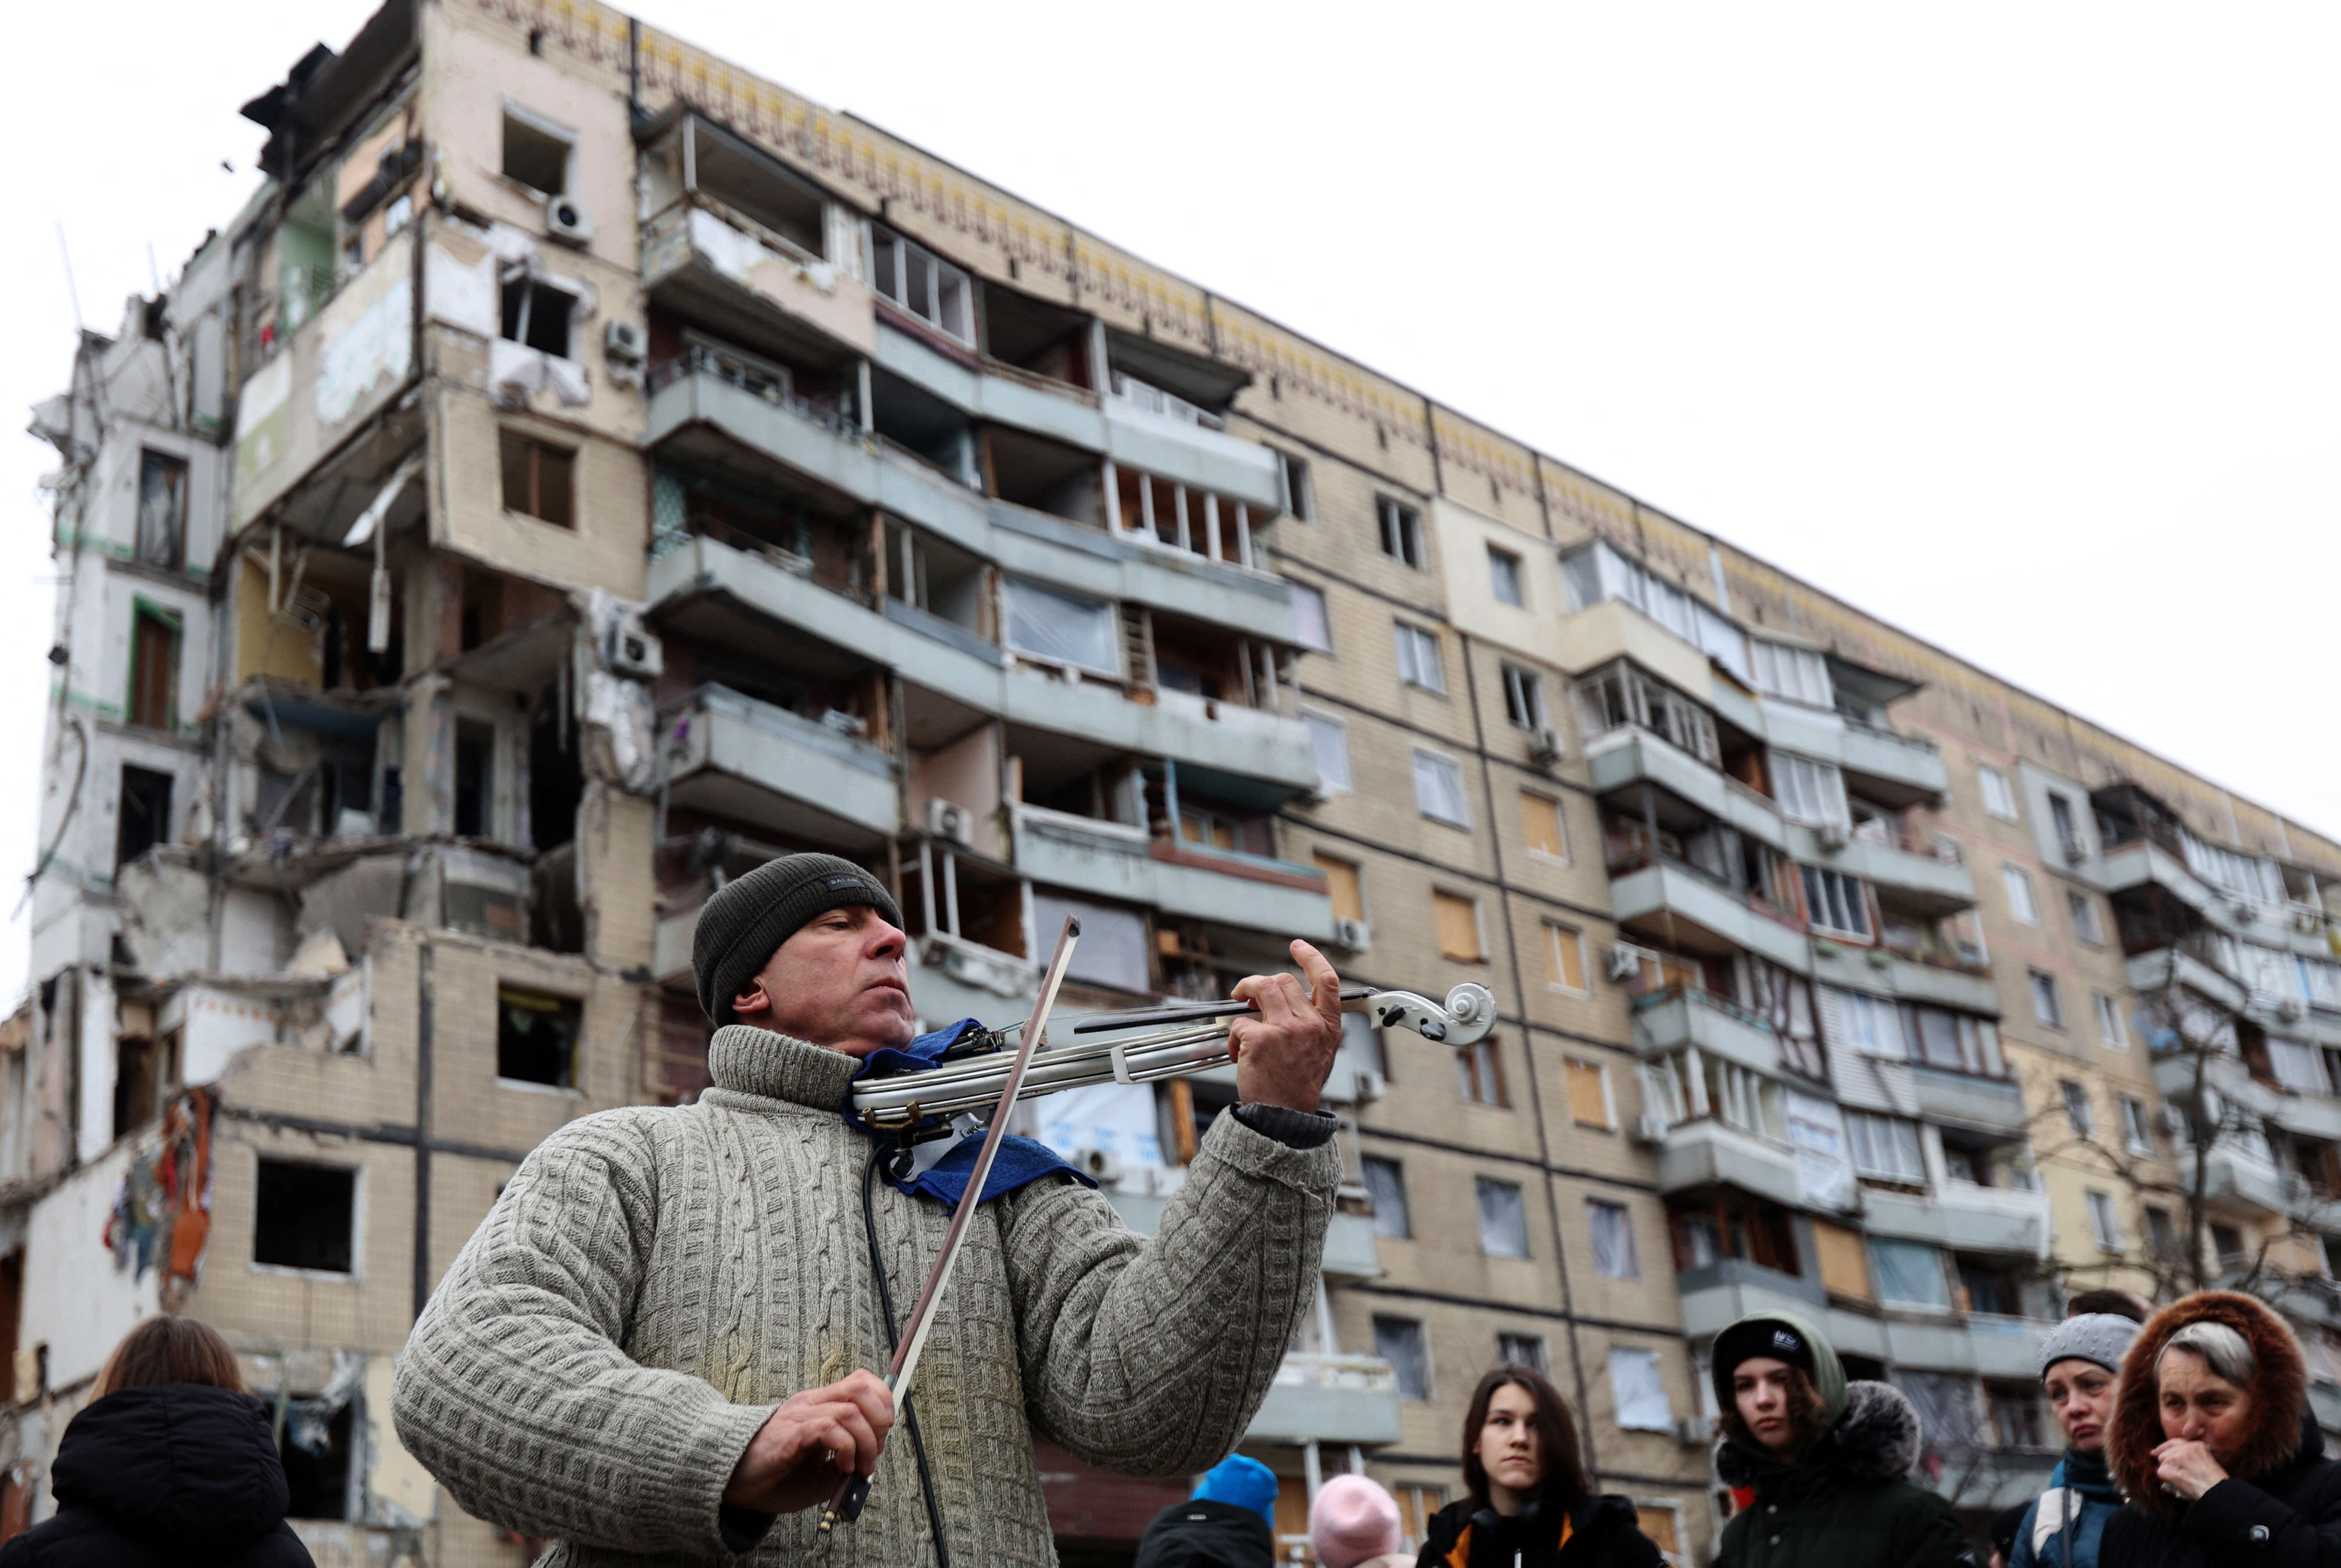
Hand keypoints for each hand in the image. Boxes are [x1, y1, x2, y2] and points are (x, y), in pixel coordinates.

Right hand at [722, 1371, 894, 1514]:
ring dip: (866, 1440)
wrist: (730, 1481)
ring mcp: (800, 1416)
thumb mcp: (818, 1473)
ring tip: (860, 1466)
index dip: (883, 1401)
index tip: (884, 1433)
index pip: (860, 1382)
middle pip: (861, 1387)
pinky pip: (829, 1428)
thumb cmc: (773, 1476)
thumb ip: (843, 1465)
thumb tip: (870, 1464)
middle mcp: (810, 1404)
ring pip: (850, 1409)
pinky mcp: (790, 1435)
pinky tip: (842, 1466)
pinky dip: (846, 1448)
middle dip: (880, 1418)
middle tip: (876, 1449)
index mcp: (818, 1406)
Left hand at [1227, 940, 1344, 1114]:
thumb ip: (1312, 1026)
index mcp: (1327, 1027)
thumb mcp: (1320, 1054)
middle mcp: (1309, 1025)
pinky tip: (1237, 1051)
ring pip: (1261, 989)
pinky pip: (1240, 1022)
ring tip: (1238, 1002)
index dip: (1312, 958)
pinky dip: (1233, 1034)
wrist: (1283, 1118)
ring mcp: (1285, 1030)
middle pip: (1284, 981)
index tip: (1298, 947)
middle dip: (1262, 983)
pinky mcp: (1260, 1039)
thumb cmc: (1297, 1088)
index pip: (1327, 981)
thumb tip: (1293, 1003)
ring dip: (1245, 991)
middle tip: (1248, 992)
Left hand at [2152, 1438, 2229, 1500]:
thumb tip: (2181, 1459)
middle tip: (2169, 1469)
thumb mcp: (2208, 1460)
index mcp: (2196, 1445)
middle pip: (2166, 1452)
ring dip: (2167, 1470)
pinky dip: (2167, 1479)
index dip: (2165, 1447)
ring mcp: (2175, 1457)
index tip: (2157, 1451)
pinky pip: (2161, 1472)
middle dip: (2166, 1460)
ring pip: (2162, 1461)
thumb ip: (2194, 1455)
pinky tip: (2176, 1483)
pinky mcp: (2168, 1468)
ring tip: (2179, 1479)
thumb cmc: (2216, 1482)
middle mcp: (2184, 1448)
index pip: (2175, 1442)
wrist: (2216, 1492)